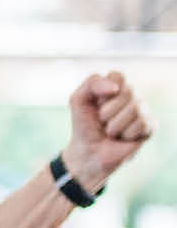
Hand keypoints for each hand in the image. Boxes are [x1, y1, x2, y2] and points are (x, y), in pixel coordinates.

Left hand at [64, 71, 153, 187]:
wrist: (89, 152)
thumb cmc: (84, 125)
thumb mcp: (78, 100)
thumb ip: (92, 84)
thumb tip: (115, 88)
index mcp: (116, 86)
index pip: (117, 75)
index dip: (103, 92)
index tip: (95, 104)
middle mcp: (132, 95)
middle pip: (128, 91)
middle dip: (108, 110)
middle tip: (102, 121)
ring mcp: (143, 109)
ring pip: (135, 108)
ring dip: (115, 124)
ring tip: (111, 131)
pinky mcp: (151, 125)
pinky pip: (142, 123)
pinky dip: (126, 133)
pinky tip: (123, 137)